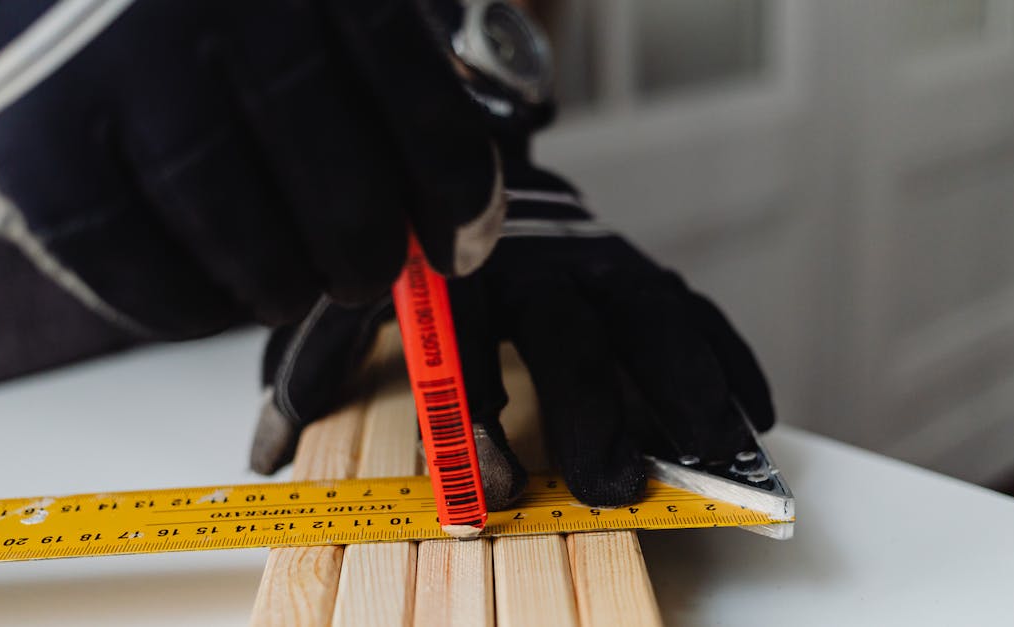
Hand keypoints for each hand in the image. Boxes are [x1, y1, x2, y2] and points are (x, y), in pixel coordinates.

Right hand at [0, 0, 501, 337]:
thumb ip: (367, 60)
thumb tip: (443, 206)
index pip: (425, 115)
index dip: (456, 201)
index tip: (460, 242)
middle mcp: (221, 12)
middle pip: (345, 197)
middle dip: (370, 260)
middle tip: (365, 272)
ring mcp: (118, 79)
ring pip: (253, 252)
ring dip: (286, 289)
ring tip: (284, 282)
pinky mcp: (29, 151)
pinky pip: (147, 282)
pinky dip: (194, 310)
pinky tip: (208, 289)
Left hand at [251, 161, 773, 507]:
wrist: (484, 174)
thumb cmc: (422, 262)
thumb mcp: (356, 301)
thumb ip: (314, 367)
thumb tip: (264, 449)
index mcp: (457, 274)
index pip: (465, 345)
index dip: (474, 413)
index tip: (485, 481)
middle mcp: (536, 264)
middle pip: (570, 333)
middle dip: (591, 408)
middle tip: (607, 481)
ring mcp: (600, 263)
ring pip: (650, 317)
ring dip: (682, 385)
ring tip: (706, 447)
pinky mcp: (646, 272)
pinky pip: (697, 312)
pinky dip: (728, 361)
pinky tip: (749, 416)